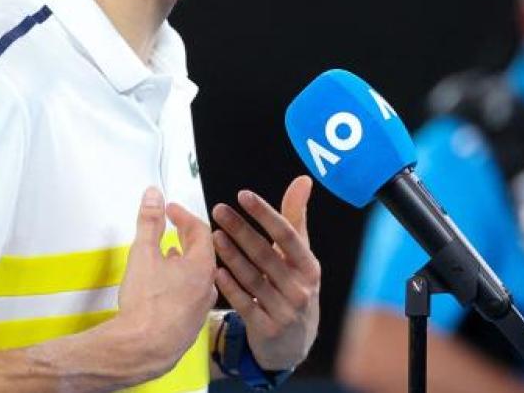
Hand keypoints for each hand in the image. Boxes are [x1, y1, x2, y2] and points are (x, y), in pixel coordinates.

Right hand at [114, 187, 217, 378]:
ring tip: (168, 254)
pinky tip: (166, 286)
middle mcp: (207, 288)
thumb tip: (154, 196)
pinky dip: (181, 283)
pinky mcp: (190, 326)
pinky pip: (191, 297)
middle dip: (185, 237)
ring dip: (184, 261)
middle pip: (202, 253)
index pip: (200, 231)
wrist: (143, 349)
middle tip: (172, 226)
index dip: (183, 216)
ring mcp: (200, 309)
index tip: (170, 210)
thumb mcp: (143, 253)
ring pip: (198, 277)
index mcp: (201, 267)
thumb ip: (149, 222)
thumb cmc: (146, 305)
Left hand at [211, 175, 320, 370]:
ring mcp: (284, 311)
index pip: (287, 235)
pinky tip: (215, 271)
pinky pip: (244, 304)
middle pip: (266, 254)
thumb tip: (303, 180)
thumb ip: (296, 219)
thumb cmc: (295, 288)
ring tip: (213, 235)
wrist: (295, 343)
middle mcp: (300, 289)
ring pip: (253, 278)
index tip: (243, 195)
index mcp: (310, 268)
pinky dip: (230, 287)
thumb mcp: (301, 257)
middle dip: (241, 229)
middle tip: (218, 210)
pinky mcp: (266, 329)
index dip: (264, 213)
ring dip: (231, 255)